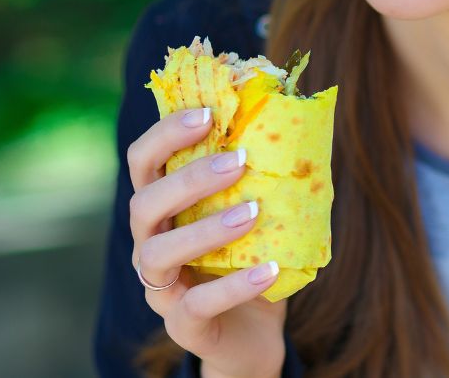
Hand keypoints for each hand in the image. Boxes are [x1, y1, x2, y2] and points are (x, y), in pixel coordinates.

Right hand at [127, 107, 286, 377]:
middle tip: (238, 161)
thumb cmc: (251, 259)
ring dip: (205, 229)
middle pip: (143, 204)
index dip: (166, 134)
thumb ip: (264, 178)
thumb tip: (305, 126)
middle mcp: (150, 243)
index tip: (208, 114)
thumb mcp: (256, 215)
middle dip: (188, 178)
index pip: (143, 161)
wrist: (253, 334)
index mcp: (164, 208)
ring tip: (253, 212)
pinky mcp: (182, 326)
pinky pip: (197, 306)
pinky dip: (234, 286)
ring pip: (157, 254)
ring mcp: (160, 288)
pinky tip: (270, 269)